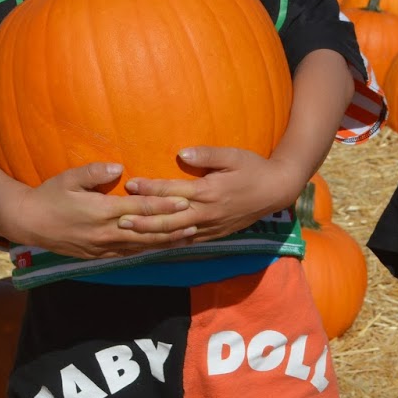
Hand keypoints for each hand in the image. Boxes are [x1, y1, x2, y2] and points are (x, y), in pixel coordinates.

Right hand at [7, 162, 200, 258]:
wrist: (27, 223)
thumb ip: (94, 173)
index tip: (185, 201)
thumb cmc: (49, 196)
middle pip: (146, 231)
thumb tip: (119, 168)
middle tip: (196, 222)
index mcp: (101, 210)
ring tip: (187, 237)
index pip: (140, 207)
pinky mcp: (98, 254)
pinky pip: (128, 253)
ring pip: (140, 245)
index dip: (164, 205)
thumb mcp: (68, 178)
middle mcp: (106, 231)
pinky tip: (161, 247)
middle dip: (173, 227)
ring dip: (165, 241)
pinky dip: (147, 250)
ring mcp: (102, 246)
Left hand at [122, 147, 303, 240]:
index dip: (151, 188)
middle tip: (120, 218)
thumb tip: (182, 153)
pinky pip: (188, 240)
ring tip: (131, 233)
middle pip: (169, 219)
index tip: (131, 184)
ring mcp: (211, 226)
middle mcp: (207, 212)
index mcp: (209, 191)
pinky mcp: (215, 233)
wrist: (277, 190)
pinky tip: (156, 243)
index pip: (173, 191)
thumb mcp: (233, 155)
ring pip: (176, 234)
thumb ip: (207, 154)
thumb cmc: (254, 168)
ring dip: (152, 234)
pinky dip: (170, 242)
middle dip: (143, 219)